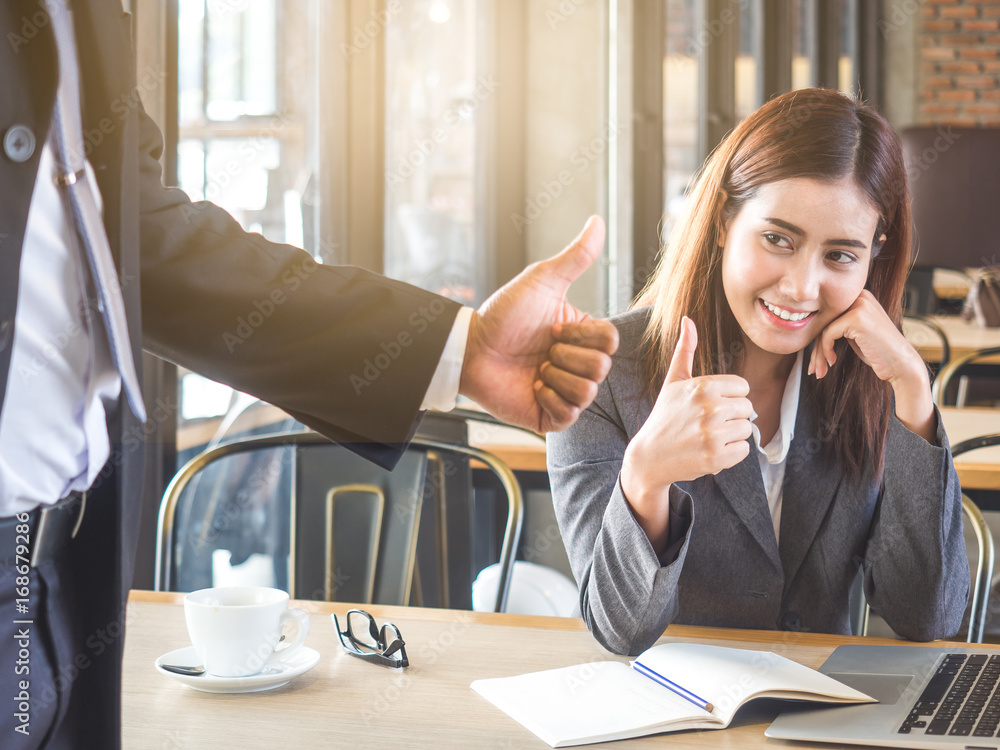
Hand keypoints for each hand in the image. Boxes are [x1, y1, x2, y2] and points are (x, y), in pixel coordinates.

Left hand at [459, 216, 619, 432]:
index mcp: (582, 337)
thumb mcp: (542, 281)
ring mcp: (565, 392)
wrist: (471, 348)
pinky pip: (569, 415)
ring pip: (588, 392)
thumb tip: (597, 221)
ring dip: (556, 376)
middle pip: (602, 367)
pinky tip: (532, 387)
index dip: (582, 334)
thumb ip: (575, 257)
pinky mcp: (549, 416)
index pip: (610, 342)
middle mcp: (577, 365)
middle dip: (566, 355)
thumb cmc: (503, 314)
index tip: (553, 326)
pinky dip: (549, 399)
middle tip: (541, 348)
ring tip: (535, 368)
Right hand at [621, 317, 752, 549]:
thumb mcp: (673, 381)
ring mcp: (713, 434)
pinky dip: (731, 453)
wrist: (650, 456)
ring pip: (746, 429)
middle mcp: (710, 408)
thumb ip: (685, 350)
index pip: (743, 387)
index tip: (710, 405)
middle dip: (732, 417)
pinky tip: (710, 450)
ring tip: (708, 436)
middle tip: (708, 423)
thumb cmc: (665, 416)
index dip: (729, 397)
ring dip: (731, 435)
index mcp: (703, 386)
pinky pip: (744, 450)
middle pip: (748, 408)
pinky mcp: (716, 457)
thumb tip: (688, 318)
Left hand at [809, 290, 933, 440]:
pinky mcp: (856, 317)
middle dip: (816, 348)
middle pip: (824, 321)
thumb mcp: (854, 334)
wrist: (902, 365)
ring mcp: (859, 305)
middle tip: (813, 369)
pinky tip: (832, 361)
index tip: (815, 360)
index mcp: (859, 297)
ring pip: (823, 328)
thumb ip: (837, 325)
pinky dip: (825, 350)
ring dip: (818, 353)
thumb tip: (808, 329)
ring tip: (818, 371)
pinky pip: (827, 334)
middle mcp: (860, 296)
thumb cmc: (877, 352)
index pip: (828, 315)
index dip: (818, 338)